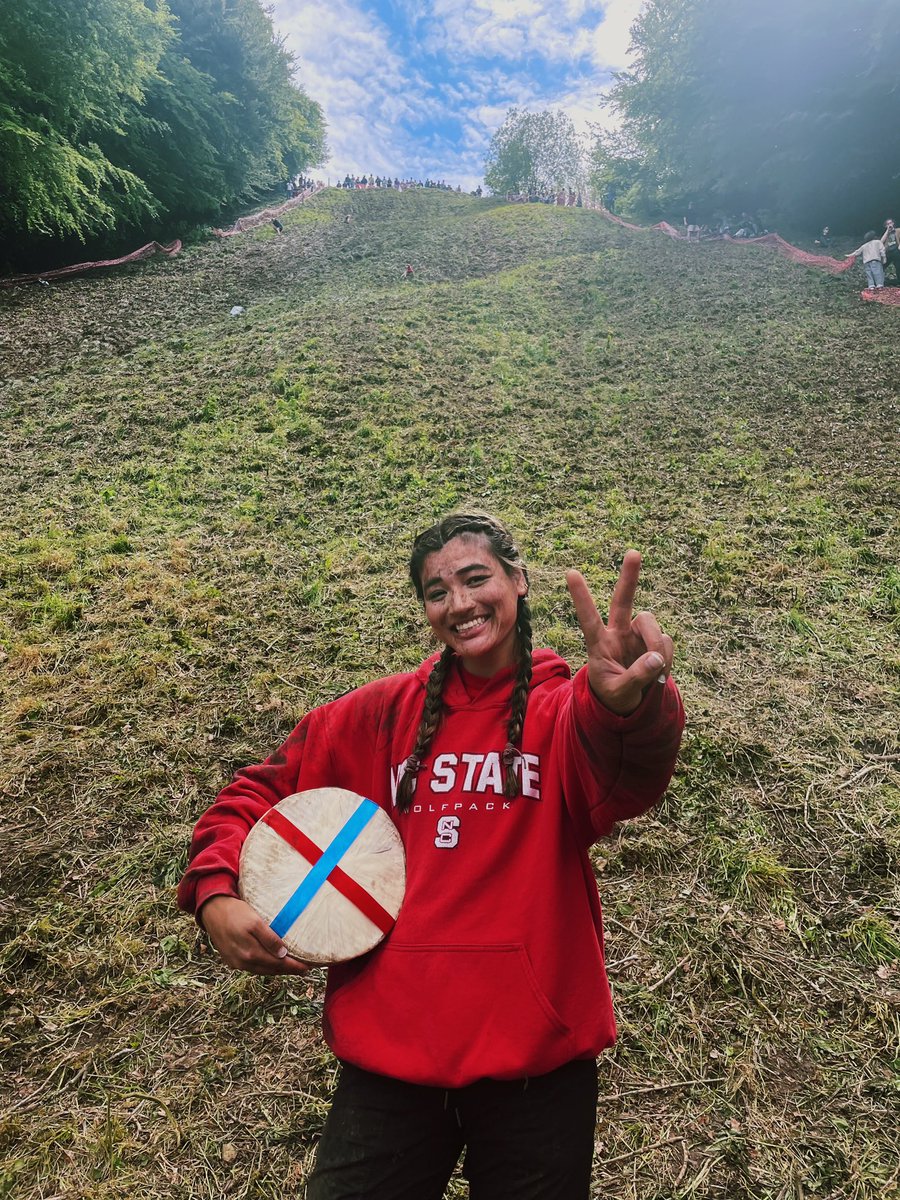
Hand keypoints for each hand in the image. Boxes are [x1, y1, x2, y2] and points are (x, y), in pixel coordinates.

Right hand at [200, 895, 309, 974]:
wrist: (211, 910)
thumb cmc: (235, 912)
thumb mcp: (255, 921)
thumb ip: (269, 939)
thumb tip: (282, 955)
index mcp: (250, 954)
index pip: (277, 965)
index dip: (293, 968)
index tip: (308, 969)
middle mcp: (242, 962)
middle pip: (270, 970)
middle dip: (287, 970)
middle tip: (303, 969)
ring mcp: (236, 962)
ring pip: (261, 970)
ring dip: (276, 970)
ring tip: (290, 968)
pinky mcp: (231, 959)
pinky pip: (252, 967)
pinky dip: (264, 966)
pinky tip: (270, 962)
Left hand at [566, 550, 673, 715]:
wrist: (628, 704)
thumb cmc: (613, 697)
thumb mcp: (619, 692)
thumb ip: (636, 677)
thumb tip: (656, 659)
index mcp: (598, 643)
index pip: (587, 617)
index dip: (581, 596)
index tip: (570, 572)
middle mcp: (618, 633)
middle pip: (622, 600)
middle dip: (629, 577)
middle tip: (633, 552)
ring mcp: (637, 636)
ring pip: (652, 625)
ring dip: (657, 645)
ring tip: (656, 671)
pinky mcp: (654, 642)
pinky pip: (666, 642)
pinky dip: (666, 658)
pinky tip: (660, 674)